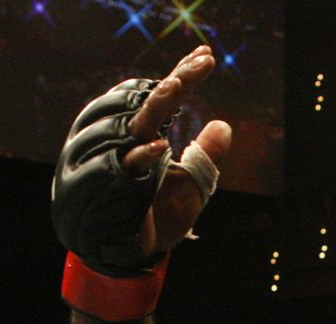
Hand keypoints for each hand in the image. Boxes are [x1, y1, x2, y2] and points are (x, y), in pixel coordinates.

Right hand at [120, 46, 232, 255]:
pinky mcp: (112, 188)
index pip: (164, 99)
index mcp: (144, 137)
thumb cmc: (159, 217)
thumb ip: (206, 156)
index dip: (184, 76)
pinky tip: (161, 144)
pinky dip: (141, 155)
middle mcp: (127, 142)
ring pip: (133, 124)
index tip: (206, 56)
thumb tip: (224, 125)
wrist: (132, 254)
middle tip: (202, 62)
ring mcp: (117, 162)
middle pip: (149, 103)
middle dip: (176, 81)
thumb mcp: (194, 185)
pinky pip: (124, 166)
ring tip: (178, 84)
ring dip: (155, 105)